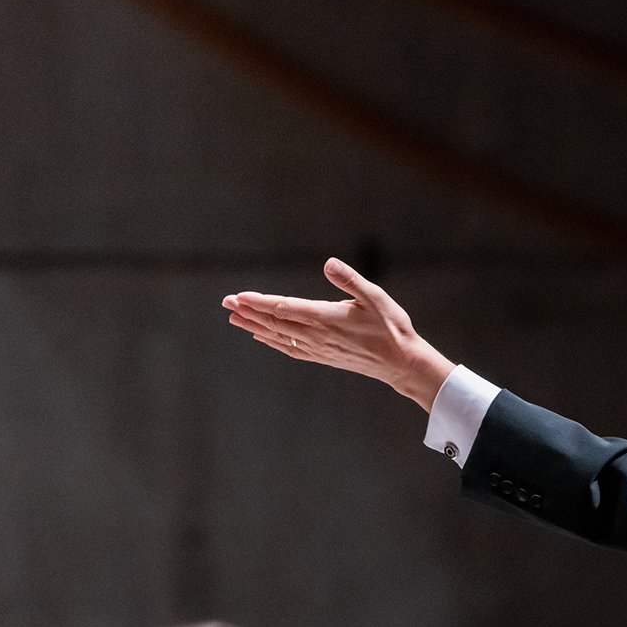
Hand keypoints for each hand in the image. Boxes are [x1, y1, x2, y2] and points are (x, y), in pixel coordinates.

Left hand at [223, 259, 456, 411]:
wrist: (401, 363)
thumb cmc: (391, 326)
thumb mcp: (375, 296)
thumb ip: (350, 280)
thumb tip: (329, 263)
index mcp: (326, 317)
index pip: (284, 308)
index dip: (259, 302)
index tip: (238, 297)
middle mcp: (316, 335)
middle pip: (274, 322)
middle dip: (248, 312)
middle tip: (225, 303)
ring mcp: (318, 348)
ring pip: (278, 336)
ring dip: (254, 326)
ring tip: (234, 318)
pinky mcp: (322, 356)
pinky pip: (289, 348)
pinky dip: (271, 341)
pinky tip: (261, 336)